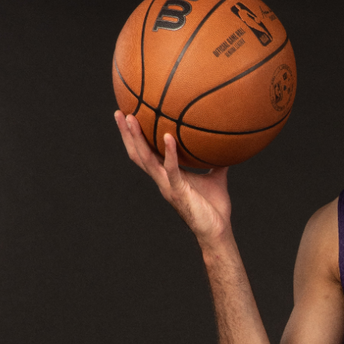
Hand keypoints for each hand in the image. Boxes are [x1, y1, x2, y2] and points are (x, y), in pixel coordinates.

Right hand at [114, 111, 231, 243]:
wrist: (217, 231)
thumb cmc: (214, 208)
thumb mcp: (217, 177)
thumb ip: (216, 161)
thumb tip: (225, 145)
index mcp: (167, 176)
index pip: (145, 153)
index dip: (135, 138)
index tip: (129, 117)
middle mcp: (162, 180)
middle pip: (137, 154)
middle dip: (126, 134)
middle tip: (119, 112)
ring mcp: (168, 186)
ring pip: (146, 160)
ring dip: (137, 139)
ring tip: (131, 119)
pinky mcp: (178, 192)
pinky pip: (171, 170)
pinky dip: (169, 153)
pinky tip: (168, 137)